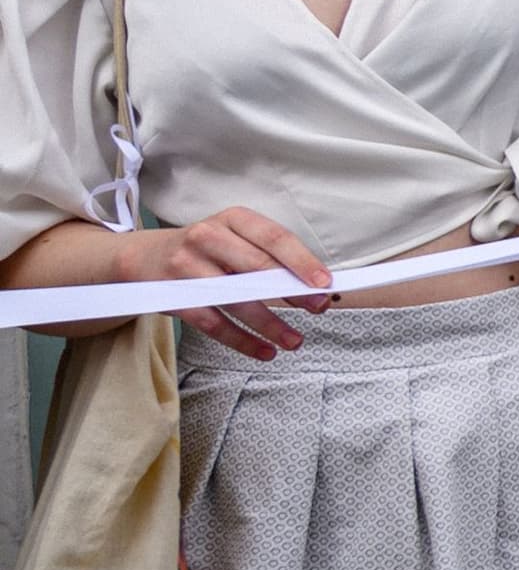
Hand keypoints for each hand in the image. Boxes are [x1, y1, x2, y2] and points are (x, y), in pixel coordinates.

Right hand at [120, 208, 332, 359]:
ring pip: (236, 299)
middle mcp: (208, 236)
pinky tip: (264, 351)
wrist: (143, 256)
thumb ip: (269, 256)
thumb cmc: (206, 248)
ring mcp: (187, 266)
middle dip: (292, 291)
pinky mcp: (173, 295)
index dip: (302, 261)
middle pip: (257, 266)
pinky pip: (213, 322)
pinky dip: (241, 340)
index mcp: (233, 219)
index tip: (324, 283)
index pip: (274, 237)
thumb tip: (314, 285)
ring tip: (294, 340)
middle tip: (319, 308)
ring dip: (270, 324)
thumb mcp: (235, 236)